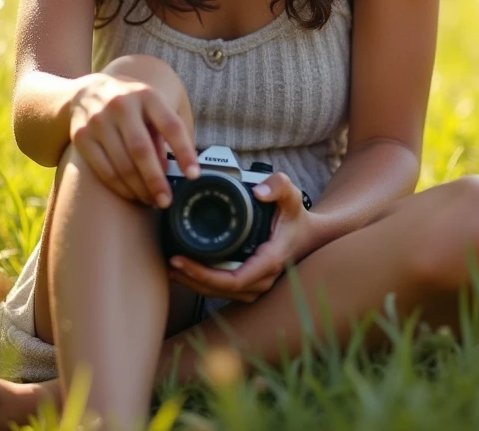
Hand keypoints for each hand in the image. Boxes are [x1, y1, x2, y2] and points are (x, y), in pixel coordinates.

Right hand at [69, 69, 199, 207]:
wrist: (85, 91)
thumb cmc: (131, 103)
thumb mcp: (152, 105)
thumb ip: (165, 133)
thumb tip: (169, 169)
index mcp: (146, 95)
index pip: (171, 126)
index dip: (184, 152)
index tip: (194, 175)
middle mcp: (121, 105)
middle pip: (141, 150)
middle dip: (156, 180)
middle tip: (167, 201)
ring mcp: (98, 121)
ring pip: (122, 165)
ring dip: (139, 189)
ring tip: (152, 200)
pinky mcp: (82, 137)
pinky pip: (104, 171)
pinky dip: (120, 188)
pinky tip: (132, 195)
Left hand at [167, 172, 316, 303]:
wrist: (310, 236)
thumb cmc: (296, 217)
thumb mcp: (292, 195)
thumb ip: (278, 185)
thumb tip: (259, 190)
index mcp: (269, 261)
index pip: (231, 279)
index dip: (203, 274)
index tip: (180, 259)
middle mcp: (262, 280)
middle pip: (219, 290)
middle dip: (191, 279)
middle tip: (168, 261)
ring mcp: (257, 286)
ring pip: (219, 294)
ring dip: (194, 283)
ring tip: (171, 267)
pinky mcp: (250, 285)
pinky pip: (223, 290)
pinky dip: (203, 283)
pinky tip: (186, 271)